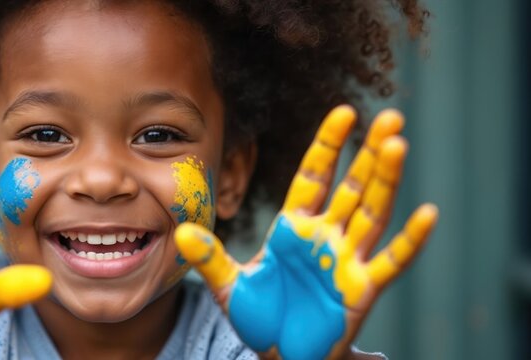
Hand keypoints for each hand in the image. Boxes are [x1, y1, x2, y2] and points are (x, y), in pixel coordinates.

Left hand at [174, 105, 437, 359]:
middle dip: (370, 152)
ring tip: (398, 144)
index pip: (314, 176)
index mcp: (294, 228)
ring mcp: (346, 261)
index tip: (343, 111)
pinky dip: (410, 240)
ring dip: (386, 180)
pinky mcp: (362, 290)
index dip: (328, 145)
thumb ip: (209, 256)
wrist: (280, 358)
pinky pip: (390, 261)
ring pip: (372, 212)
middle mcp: (325, 237)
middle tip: (390, 116)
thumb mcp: (228, 285)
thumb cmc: (260, 319)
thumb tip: (179, 231)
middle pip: (352, 186)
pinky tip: (427, 213)